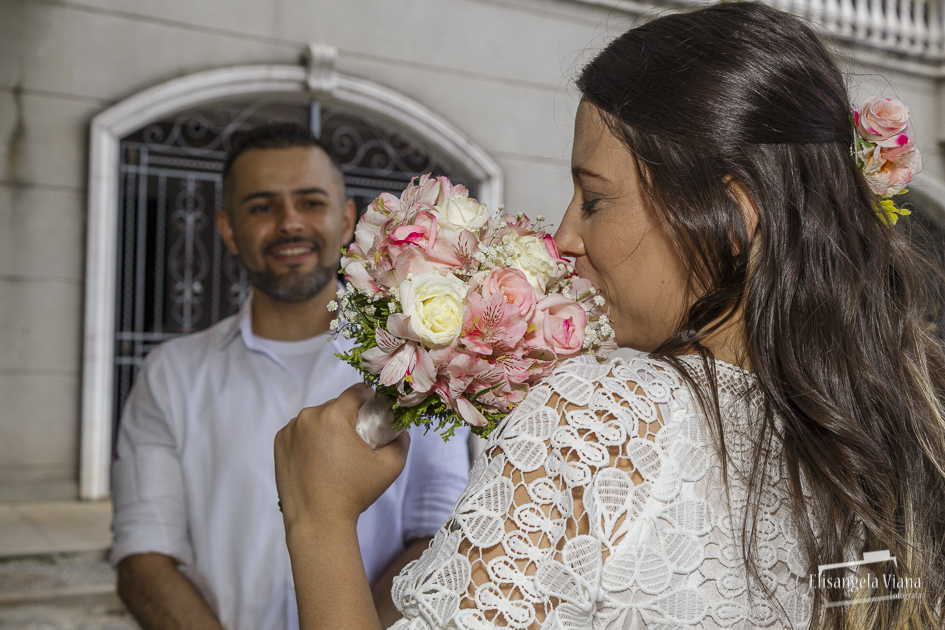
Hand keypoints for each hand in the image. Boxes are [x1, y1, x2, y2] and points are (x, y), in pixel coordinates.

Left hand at [274, 384, 409, 533]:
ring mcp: (290, 430)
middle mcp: (308, 417)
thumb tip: (401, 431)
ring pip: (317, 418)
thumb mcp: (390, 467)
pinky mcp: (280, 443)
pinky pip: (300, 431)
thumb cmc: (353, 494)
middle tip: (356, 441)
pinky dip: (310, 439)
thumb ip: (401, 442)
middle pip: (335, 406)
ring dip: (327, 428)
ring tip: (336, 453)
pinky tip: (318, 459)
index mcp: (334, 415)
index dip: (368, 398)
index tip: (373, 411)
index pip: (355, 392)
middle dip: (347, 418)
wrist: (318, 521)